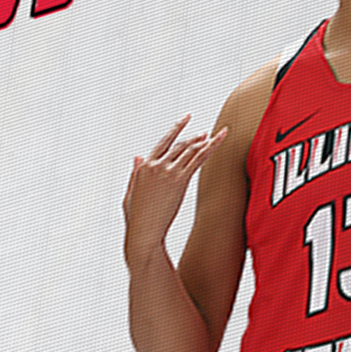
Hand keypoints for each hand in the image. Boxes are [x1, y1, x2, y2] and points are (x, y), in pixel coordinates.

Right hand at [122, 115, 219, 265]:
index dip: (176, 130)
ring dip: (205, 140)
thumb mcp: (131, 192)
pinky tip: (219, 140)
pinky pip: (198, 159)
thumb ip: (135, 172)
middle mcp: (156, 165)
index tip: (185, 120)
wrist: (143, 231)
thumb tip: (138, 156)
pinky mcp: (179, 180)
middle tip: (206, 133)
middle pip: (180, 145)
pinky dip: (210, 147)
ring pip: (191, 149)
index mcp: (144, 167)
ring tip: (216, 134)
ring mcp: (168, 171)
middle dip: (194, 137)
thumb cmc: (137, 217)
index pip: (163, 143)